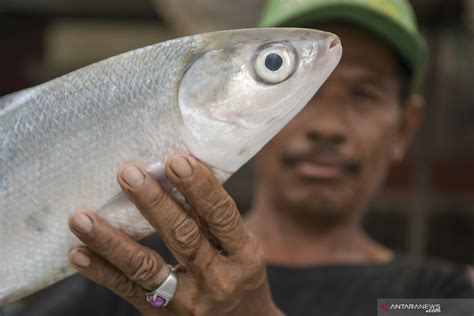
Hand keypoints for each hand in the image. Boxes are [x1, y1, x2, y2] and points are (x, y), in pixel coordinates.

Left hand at [68, 155, 282, 315]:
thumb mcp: (242, 246)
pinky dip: (102, 272)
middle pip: (183, 237)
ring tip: (82, 217)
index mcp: (244, 255)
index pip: (221, 216)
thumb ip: (215, 217)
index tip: (176, 160)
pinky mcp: (162, 315)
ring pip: (146, 268)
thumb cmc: (240, 273)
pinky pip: (129, 292)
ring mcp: (189, 301)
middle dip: (153, 203)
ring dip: (111, 240)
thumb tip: (177, 170)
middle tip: (129, 173)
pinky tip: (80, 253)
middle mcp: (219, 280)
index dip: (200, 187)